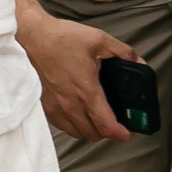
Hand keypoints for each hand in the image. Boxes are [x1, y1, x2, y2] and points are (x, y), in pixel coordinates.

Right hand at [16, 9, 141, 141]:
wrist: (33, 36)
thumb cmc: (61, 38)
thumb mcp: (98, 39)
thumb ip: (122, 52)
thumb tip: (137, 61)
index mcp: (86, 91)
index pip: (106, 126)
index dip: (121, 133)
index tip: (127, 132)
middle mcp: (70, 104)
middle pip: (93, 134)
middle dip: (108, 132)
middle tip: (115, 122)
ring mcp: (56, 107)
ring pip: (77, 133)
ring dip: (90, 130)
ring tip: (97, 119)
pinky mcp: (46, 105)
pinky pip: (63, 126)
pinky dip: (74, 125)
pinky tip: (79, 113)